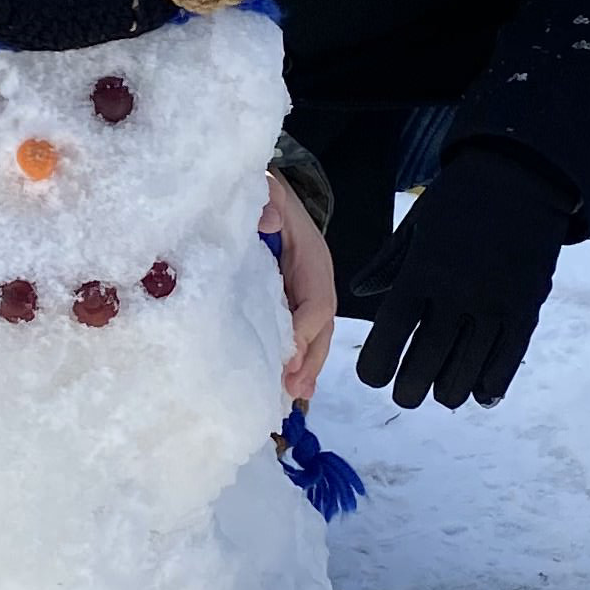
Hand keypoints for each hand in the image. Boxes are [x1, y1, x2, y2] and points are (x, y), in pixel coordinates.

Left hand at [259, 171, 336, 402]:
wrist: (272, 193)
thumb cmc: (267, 195)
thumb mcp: (269, 190)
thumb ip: (268, 200)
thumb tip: (267, 221)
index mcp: (313, 259)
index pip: (316, 303)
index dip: (304, 331)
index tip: (288, 358)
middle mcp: (316, 281)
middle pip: (322, 329)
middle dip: (310, 361)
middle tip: (293, 391)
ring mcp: (308, 294)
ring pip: (315, 338)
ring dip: (306, 370)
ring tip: (293, 398)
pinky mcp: (294, 303)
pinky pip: (303, 336)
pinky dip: (300, 363)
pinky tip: (289, 390)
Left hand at [351, 142, 571, 409]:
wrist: (522, 178)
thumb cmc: (460, 200)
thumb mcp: (415, 224)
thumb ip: (387, 263)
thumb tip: (358, 293)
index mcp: (422, 270)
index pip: (390, 334)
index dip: (376, 367)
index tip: (372, 377)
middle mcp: (456, 294)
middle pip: (425, 366)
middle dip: (408, 391)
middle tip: (404, 392)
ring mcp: (495, 307)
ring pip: (464, 376)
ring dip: (445, 392)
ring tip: (437, 388)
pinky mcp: (525, 313)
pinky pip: (505, 366)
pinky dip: (487, 386)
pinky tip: (476, 389)